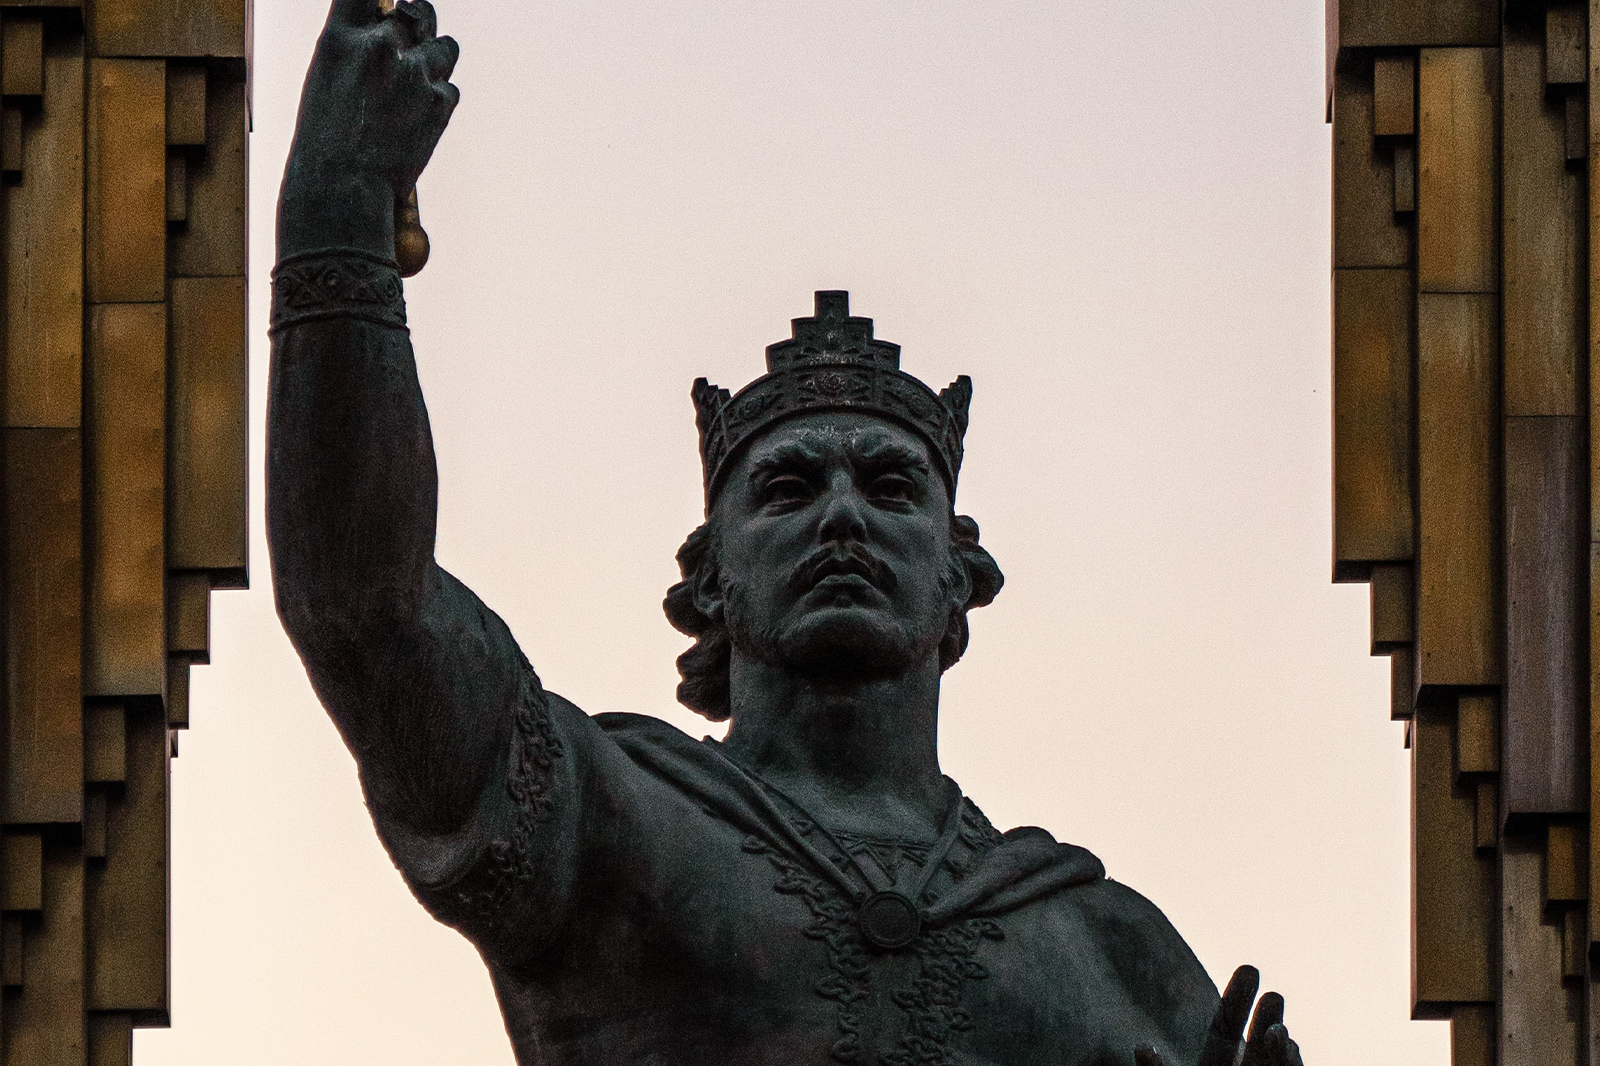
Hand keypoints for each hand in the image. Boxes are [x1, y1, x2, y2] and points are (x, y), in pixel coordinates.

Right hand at [280, 0, 459, 254]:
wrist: (343, 189)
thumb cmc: (325, 144)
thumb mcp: (327, 81)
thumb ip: (357, 51)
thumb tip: (384, 35)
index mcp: (341, 37)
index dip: (381, 0)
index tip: (387, 7)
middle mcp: (380, 46)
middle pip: (419, 11)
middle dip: (420, 24)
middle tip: (415, 42)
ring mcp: (414, 72)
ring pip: (446, 46)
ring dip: (437, 59)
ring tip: (418, 84)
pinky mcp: (440, 102)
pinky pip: (450, 89)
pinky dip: (439, 102)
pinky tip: (418, 122)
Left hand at [1134, 966, 1302, 1065]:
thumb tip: (1142, 1047)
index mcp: (1210, 1063)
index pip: (1225, 1027)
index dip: (1237, 999)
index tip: (1250, 968)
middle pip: (1255, 1044)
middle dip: (1266, 1019)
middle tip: (1275, 995)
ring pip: (1273, 1064)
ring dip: (1279, 1050)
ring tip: (1279, 1032)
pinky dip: (1289, 1065)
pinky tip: (1289, 1044)